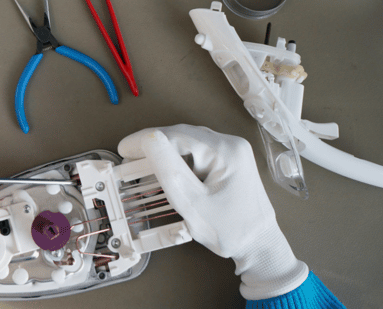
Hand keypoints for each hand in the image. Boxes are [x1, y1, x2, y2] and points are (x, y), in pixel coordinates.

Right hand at [118, 124, 307, 299]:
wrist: (259, 246)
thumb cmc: (231, 230)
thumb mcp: (193, 203)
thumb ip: (169, 170)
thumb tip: (149, 140)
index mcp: (226, 151)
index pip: (176, 135)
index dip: (146, 140)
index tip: (124, 149)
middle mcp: (231, 145)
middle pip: (181, 137)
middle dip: (153, 148)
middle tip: (130, 161)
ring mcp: (231, 153)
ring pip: (187, 145)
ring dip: (164, 157)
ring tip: (145, 172)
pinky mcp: (227, 162)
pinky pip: (196, 155)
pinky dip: (177, 164)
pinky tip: (166, 177)